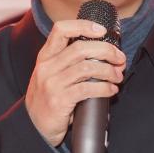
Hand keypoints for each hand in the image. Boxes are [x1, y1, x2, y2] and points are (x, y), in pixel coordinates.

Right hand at [25, 19, 125, 146]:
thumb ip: (68, 62)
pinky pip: (88, 89)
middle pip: (81, 48)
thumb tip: (102, 53)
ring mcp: (52, 84)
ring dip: (109, 71)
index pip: (61, 30)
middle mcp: (47, 67)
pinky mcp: (59, 101)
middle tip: (120, 58)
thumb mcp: (51, 74)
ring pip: (87, 68)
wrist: (33, 126)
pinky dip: (104, 88)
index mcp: (45, 56)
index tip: (102, 31)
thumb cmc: (48, 98)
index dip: (83, 26)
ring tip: (117, 76)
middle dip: (106, 51)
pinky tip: (111, 90)